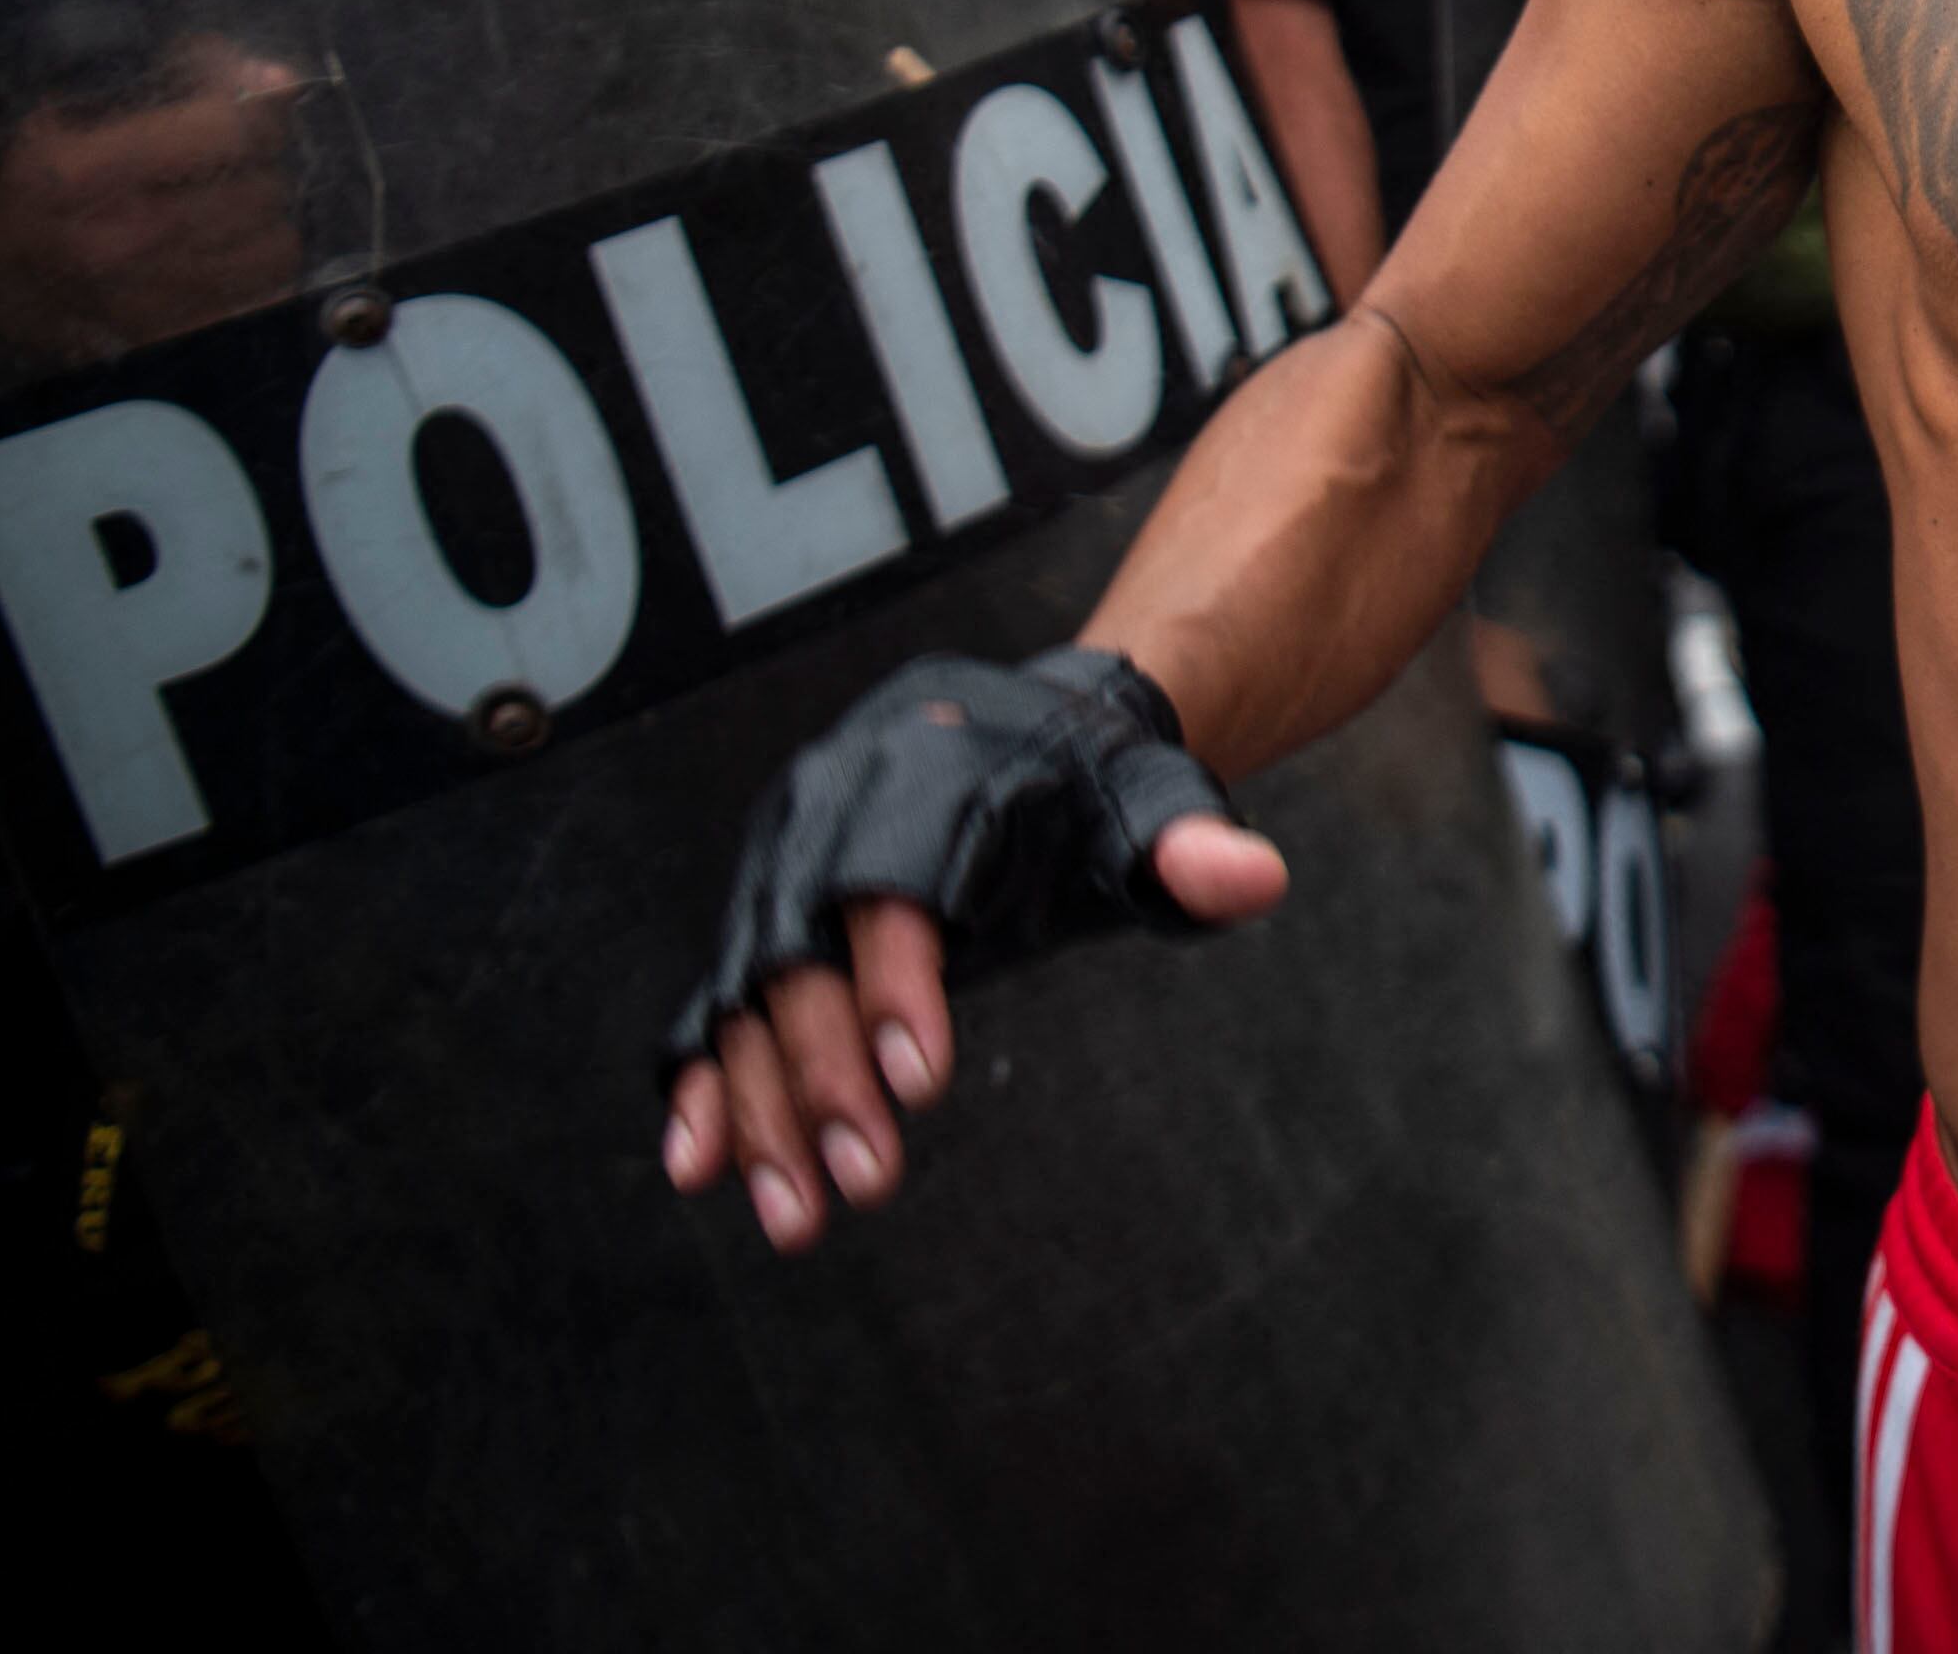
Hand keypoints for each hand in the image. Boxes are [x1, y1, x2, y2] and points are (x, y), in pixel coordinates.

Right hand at [659, 650, 1287, 1250]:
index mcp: (924, 778)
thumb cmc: (1089, 790)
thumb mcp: (1153, 808)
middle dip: (828, 1075)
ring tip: (798, 1218)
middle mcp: (829, 817)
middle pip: (806, 956)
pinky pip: (717, 1006)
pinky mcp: (764, 921)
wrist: (1027, 739)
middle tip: (870, 1178)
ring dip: (763, 1113)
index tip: (924, 1082)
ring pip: (751, 999)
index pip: (894, 888)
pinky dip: (703, 1087)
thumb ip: (1193, 849)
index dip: (898, 985)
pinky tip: (701, 1168)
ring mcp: (782, 869)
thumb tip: (1256, 876)